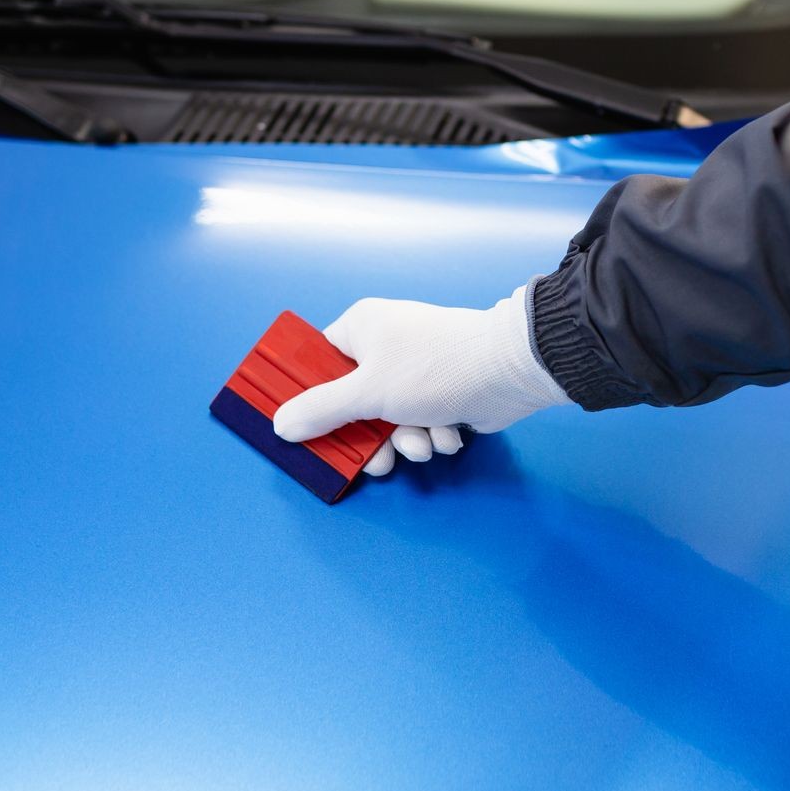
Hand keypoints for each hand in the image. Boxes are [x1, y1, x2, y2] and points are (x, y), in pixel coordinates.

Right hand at [273, 287, 569, 476]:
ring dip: (407, 440)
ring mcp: (416, 371)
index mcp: (361, 329)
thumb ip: (321, 411)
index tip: (308, 432)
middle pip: (354, 405)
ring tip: (424, 441)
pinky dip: (433, 434)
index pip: (317, 365)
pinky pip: (422, 423)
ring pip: (390, 421)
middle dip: (371, 438)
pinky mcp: (443, 393)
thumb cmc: (434, 369)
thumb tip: (280, 425)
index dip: (311, 400)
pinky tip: (449, 432)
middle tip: (377, 461)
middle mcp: (386, 346)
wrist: (509, 372)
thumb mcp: (367, 392)